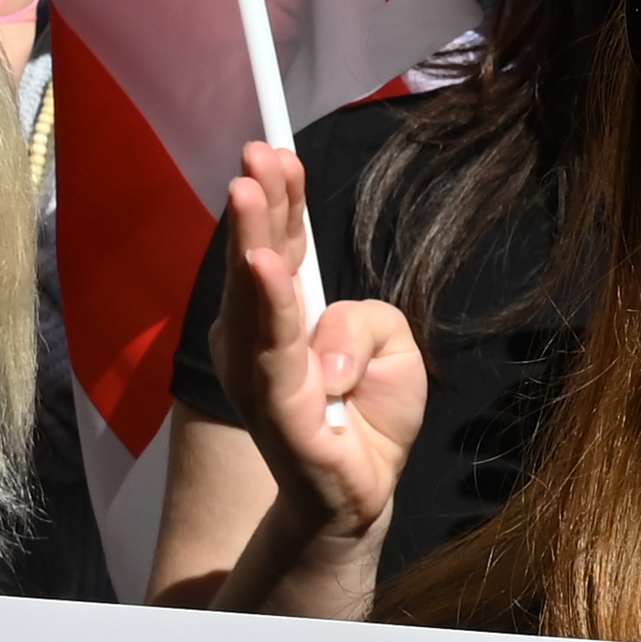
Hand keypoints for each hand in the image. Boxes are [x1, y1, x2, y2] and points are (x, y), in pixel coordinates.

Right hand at [216, 145, 427, 605]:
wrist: (365, 490)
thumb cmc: (370, 412)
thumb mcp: (392, 345)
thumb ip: (364, 323)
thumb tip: (325, 353)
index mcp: (285, 317)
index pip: (281, 247)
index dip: (279, 199)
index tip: (275, 151)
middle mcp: (259, 341)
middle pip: (261, 259)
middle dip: (259, 203)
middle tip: (257, 152)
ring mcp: (262, 376)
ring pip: (257, 296)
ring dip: (253, 239)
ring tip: (248, 191)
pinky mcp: (280, 411)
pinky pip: (275, 352)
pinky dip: (270, 307)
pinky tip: (264, 268)